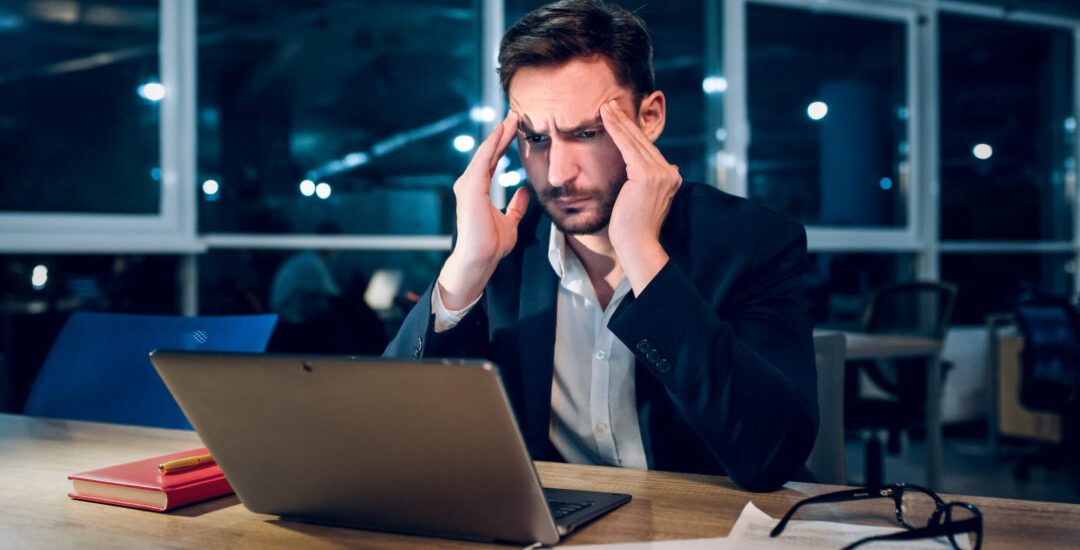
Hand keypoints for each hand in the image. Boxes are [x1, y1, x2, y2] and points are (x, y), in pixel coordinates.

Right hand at [437, 112, 530, 308]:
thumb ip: (516, 206)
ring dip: (499, 134)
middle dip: (502, 133)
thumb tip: (524, 191)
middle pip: (488, 152)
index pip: (493, 160)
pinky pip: (482, 160)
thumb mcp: (510, 221)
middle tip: (515, 114)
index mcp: (479, 189)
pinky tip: (501, 131)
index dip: (504, 144)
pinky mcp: (470, 187)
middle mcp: (470, 183)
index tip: (516, 128)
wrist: (481, 258)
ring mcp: (468, 184)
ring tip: (512, 117)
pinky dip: (492, 145)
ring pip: (485, 152)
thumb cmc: (491, 244)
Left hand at [599, 100, 680, 292]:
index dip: (632, 132)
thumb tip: (658, 169)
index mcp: (670, 178)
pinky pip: (628, 147)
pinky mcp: (647, 175)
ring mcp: (661, 173)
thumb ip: (648, 183)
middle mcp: (669, 173)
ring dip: (619, 121)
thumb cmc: (631, 228)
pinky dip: (617, 130)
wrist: (636, 245)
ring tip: (606, 106)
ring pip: (635, 141)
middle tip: (610, 103)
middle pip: (642, 141)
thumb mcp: (642, 200)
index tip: (618, 117)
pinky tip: (606, 118)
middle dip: (625, 121)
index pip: (647, 150)